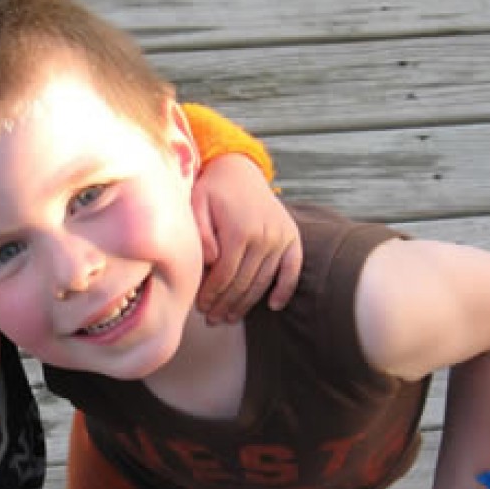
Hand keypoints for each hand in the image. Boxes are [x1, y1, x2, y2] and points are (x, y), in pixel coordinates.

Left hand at [191, 153, 301, 322]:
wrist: (239, 169)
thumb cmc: (212, 190)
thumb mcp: (197, 204)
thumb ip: (201, 233)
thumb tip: (211, 261)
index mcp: (239, 230)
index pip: (224, 275)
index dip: (212, 295)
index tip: (200, 307)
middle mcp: (264, 236)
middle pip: (243, 283)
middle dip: (226, 304)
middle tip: (212, 319)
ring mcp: (281, 237)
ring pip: (263, 281)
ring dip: (247, 304)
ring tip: (230, 317)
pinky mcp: (292, 237)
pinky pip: (292, 269)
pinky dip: (285, 289)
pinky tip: (273, 306)